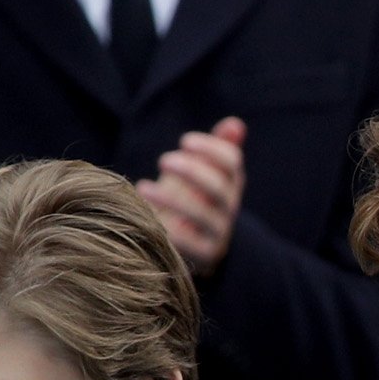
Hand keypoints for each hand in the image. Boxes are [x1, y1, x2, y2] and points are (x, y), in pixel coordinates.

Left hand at [137, 118, 247, 273]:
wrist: (193, 247)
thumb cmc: (191, 200)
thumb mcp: (202, 173)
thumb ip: (216, 150)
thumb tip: (236, 124)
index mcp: (228, 184)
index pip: (231, 163)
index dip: (211, 149)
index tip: (184, 141)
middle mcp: (227, 208)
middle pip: (220, 188)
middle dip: (192, 172)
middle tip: (163, 161)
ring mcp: (218, 233)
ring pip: (204, 216)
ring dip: (174, 200)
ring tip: (142, 187)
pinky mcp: (204, 255)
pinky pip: (191, 244)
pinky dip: (170, 230)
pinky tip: (147, 216)